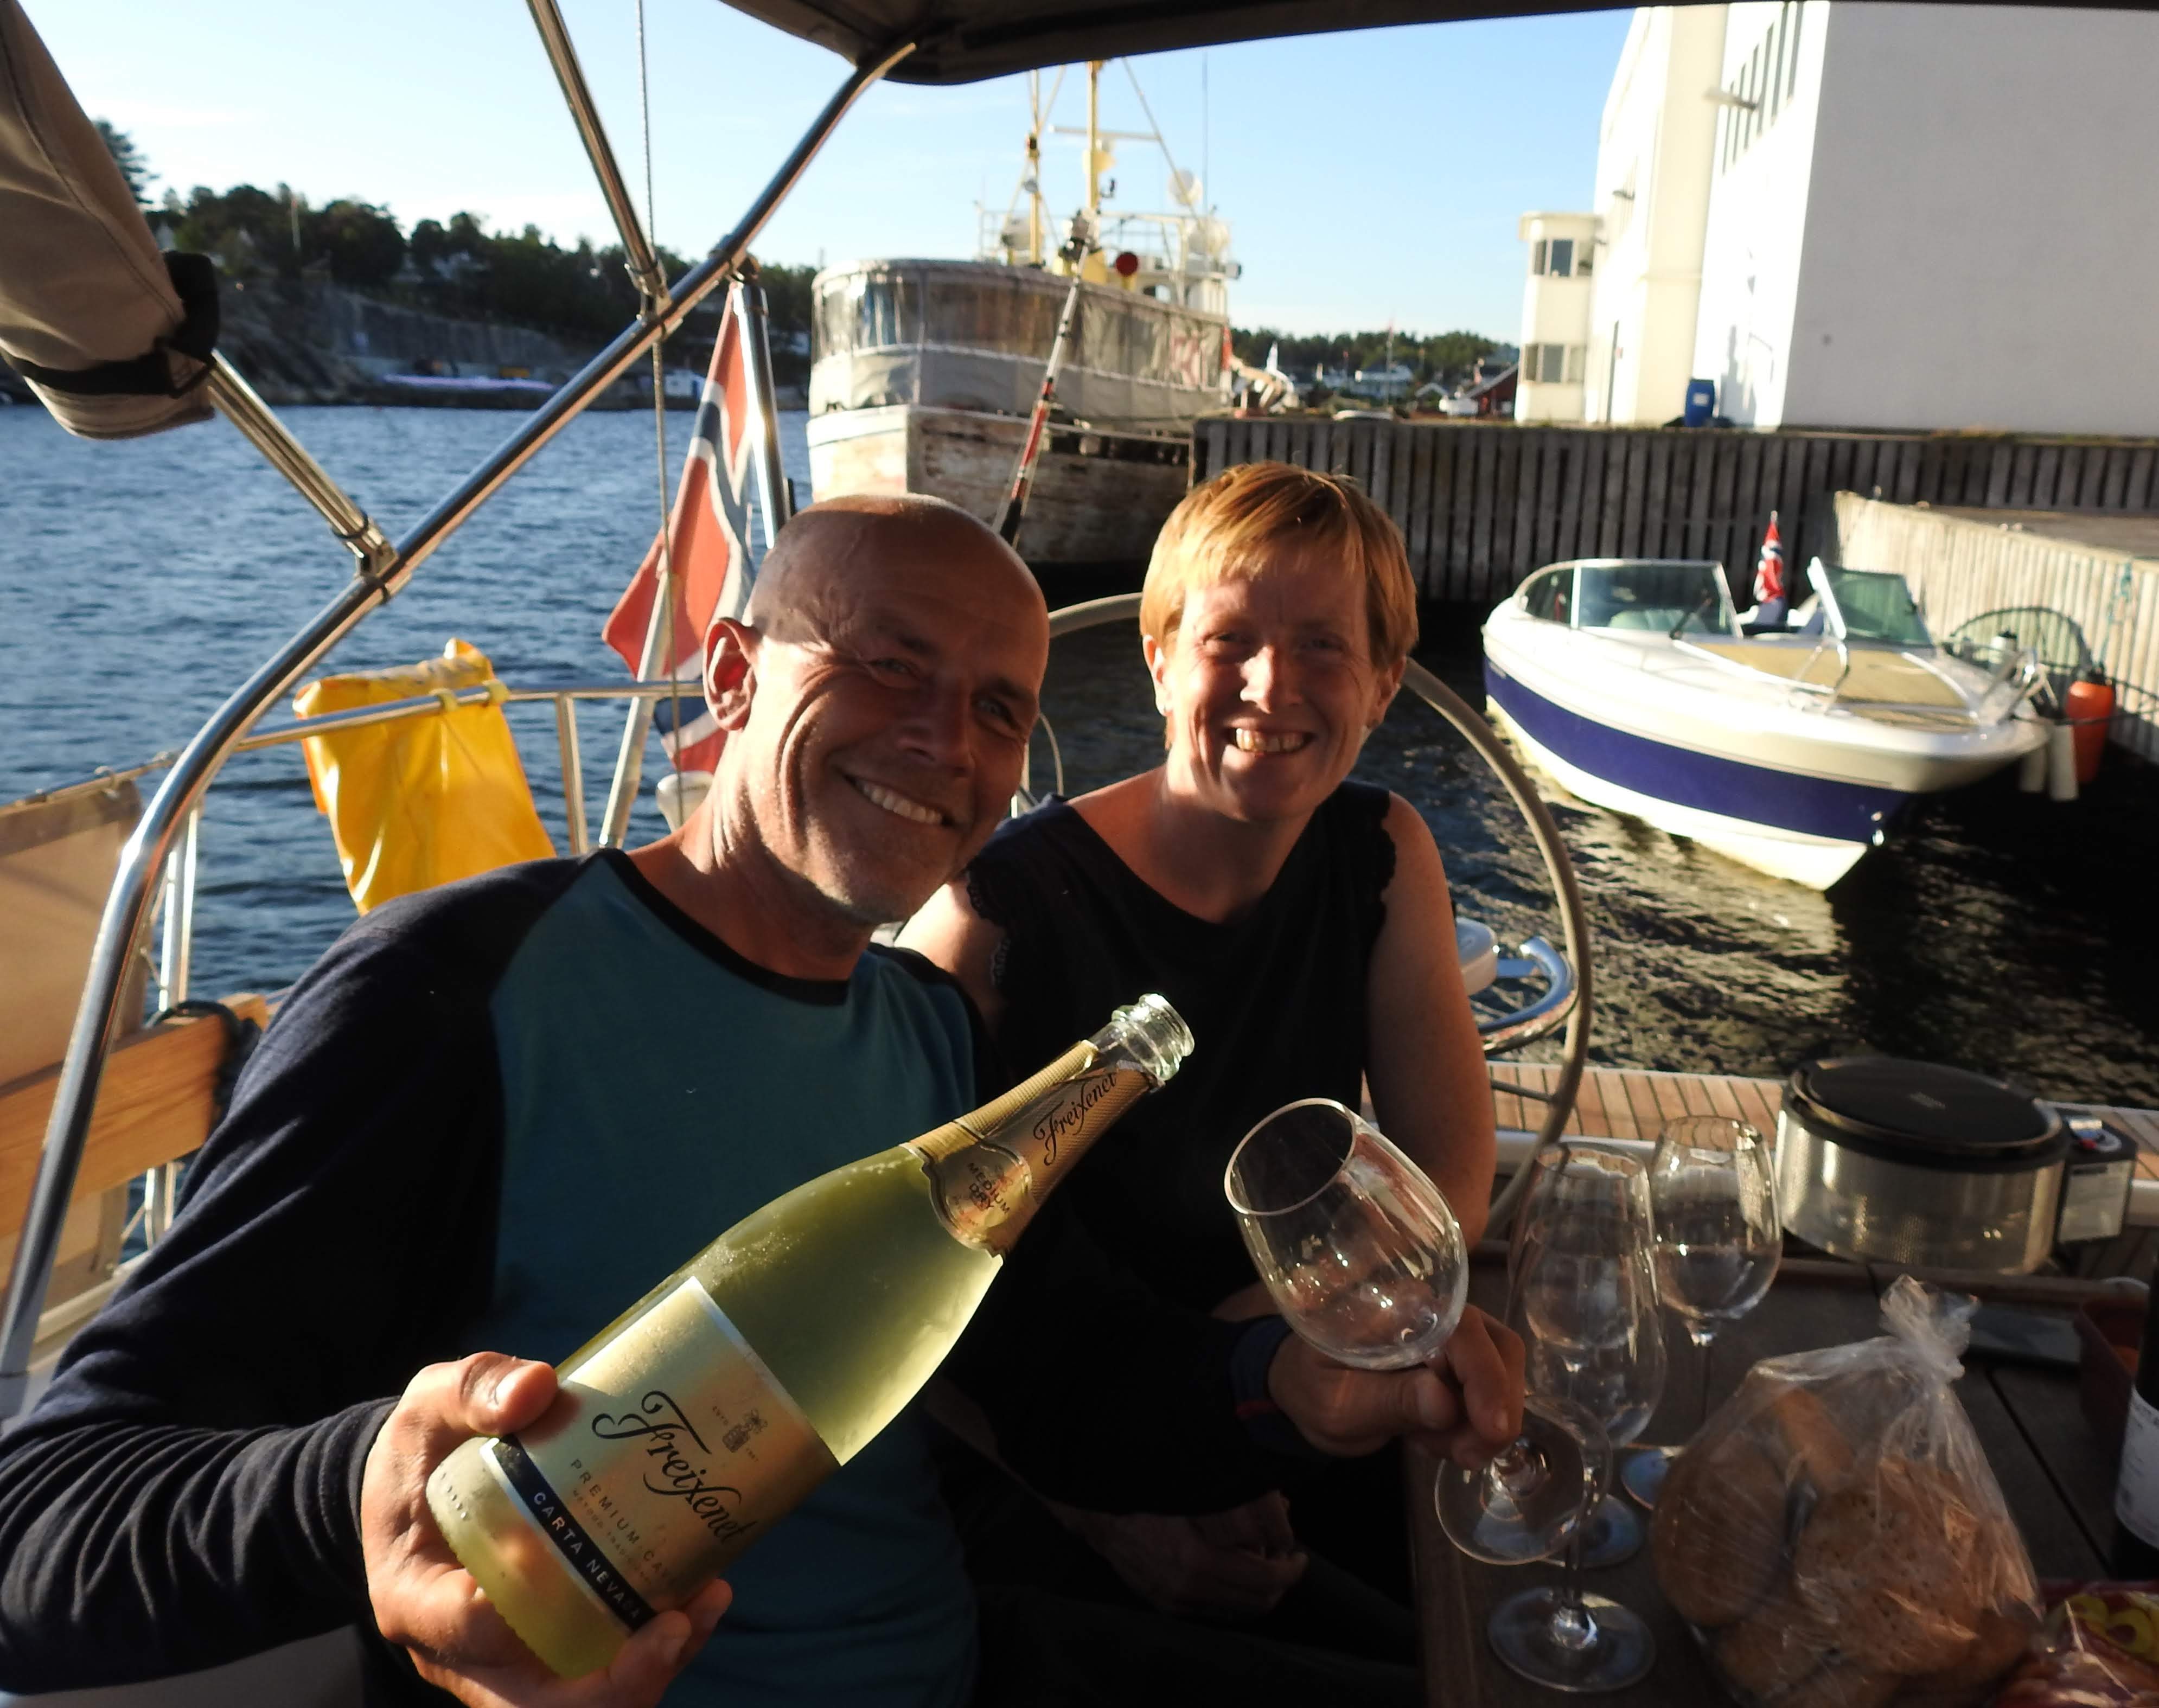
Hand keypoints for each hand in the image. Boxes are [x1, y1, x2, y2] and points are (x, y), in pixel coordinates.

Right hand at [361, 1352, 731, 1707]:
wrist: (422, 1483)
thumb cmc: (423, 1447)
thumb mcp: (430, 1405)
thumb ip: (474, 1390)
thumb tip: (537, 1387)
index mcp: (414, 1596)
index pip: (466, 1628)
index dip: (516, 1619)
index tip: (571, 1570)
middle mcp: (458, 1651)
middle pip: (532, 1705)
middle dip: (611, 1685)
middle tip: (675, 1624)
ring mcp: (506, 1660)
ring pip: (575, 1702)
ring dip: (648, 1671)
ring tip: (706, 1604)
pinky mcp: (546, 1649)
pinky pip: (601, 1673)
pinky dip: (655, 1651)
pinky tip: (701, 1597)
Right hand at [1052, 1493, 1306, 1618]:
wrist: (1101, 1510)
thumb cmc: (1152, 1491)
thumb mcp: (1201, 1492)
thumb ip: (1243, 1503)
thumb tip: (1285, 1508)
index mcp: (1199, 1557)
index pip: (1265, 1579)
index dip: (1290, 1569)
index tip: (1298, 1556)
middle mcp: (1188, 1585)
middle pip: (1255, 1601)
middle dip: (1277, 1583)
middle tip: (1284, 1563)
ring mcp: (1175, 1597)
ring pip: (1234, 1608)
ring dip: (1254, 1591)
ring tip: (1259, 1566)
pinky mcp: (1165, 1601)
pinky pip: (1210, 1608)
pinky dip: (1228, 1595)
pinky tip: (1229, 1572)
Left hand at [1267, 1306, 1524, 1466]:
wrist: (1307, 1391)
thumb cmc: (1314, 1389)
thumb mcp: (1340, 1406)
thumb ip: (1391, 1400)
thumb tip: (1445, 1401)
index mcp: (1395, 1308)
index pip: (1460, 1330)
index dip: (1484, 1377)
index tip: (1493, 1430)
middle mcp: (1431, 1310)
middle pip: (1496, 1346)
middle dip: (1494, 1407)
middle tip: (1466, 1456)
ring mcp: (1451, 1334)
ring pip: (1502, 1369)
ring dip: (1486, 1421)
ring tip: (1436, 1447)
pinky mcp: (1459, 1360)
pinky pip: (1491, 1390)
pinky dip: (1475, 1424)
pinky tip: (1433, 1439)